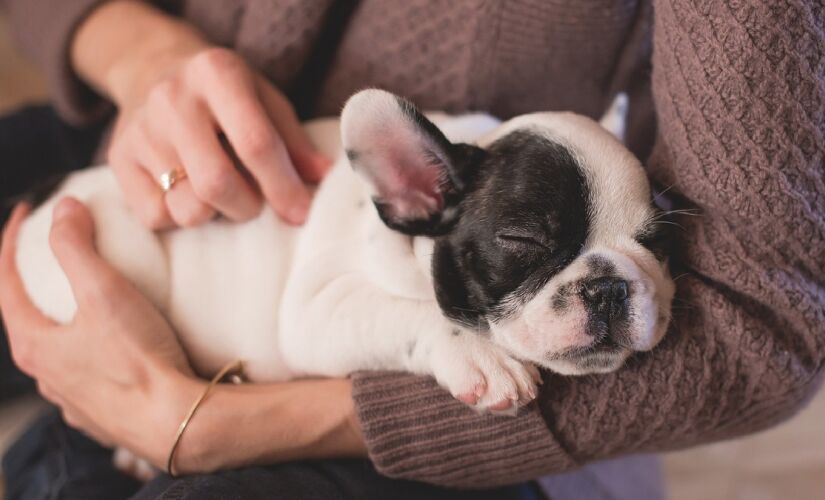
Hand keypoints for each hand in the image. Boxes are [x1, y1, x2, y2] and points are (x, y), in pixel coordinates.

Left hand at [0, 200, 365, 471]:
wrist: (176, 421)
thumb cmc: (138, 359)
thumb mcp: (105, 292)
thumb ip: (78, 247)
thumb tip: (64, 209)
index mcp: (34, 344)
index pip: (6, 284)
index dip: (12, 243)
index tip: (26, 214)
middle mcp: (45, 376)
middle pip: (28, 318)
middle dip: (37, 283)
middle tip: (56, 255)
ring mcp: (72, 398)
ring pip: (58, 351)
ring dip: (64, 321)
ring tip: (87, 301)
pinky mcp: (101, 413)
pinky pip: (86, 375)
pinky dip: (90, 351)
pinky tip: (112, 346)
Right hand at [73, 1, 330, 228]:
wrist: (152, 68)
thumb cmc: (224, 93)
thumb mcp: (265, 100)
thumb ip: (294, 141)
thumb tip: (326, 179)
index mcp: (217, 74)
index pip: (255, 143)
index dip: (283, 186)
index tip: (300, 213)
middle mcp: (173, 99)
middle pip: (217, 183)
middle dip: (248, 206)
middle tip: (255, 202)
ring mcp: (140, 130)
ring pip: (187, 208)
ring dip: (214, 214)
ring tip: (219, 193)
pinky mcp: (118, 159)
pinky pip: (155, 216)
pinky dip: (179, 216)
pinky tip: (187, 192)